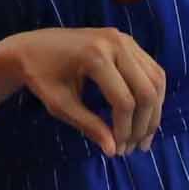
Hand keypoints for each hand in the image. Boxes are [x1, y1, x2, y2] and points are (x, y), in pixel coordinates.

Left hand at [10, 26, 164, 155]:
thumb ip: (89, 126)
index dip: (125, 130)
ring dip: (154, 111)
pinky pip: (152, 70)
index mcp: (95, 56)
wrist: (32, 47)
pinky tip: (144, 115)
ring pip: (156, 80)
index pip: (124, 101)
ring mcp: (124, 39)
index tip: (118, 150)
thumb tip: (114, 150)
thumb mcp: (60, 105)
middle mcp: (115, 43)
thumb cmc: (41, 77)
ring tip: (143, 137)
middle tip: (135, 148)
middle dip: (144, 124)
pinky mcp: (128, 41)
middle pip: (146, 91)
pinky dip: (153, 95)